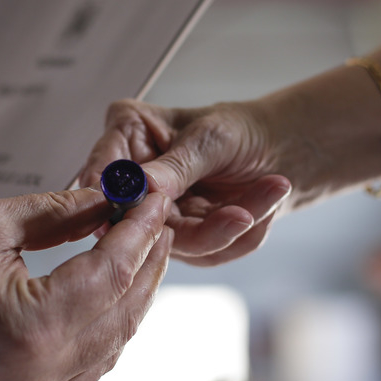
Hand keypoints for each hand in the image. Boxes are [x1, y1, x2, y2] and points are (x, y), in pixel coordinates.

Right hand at [0, 187, 172, 380]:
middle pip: (120, 315)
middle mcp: (36, 373)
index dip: (140, 232)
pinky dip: (99, 335)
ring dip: (127, 303)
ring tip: (137, 259)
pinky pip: (79, 372)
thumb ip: (55, 212)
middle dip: (145, 266)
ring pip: (107, 350)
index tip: (155, 202)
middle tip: (156, 226)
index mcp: (32, 325)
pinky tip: (103, 303)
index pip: (112, 273)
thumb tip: (104, 201)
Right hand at [80, 99, 290, 265]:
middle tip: (242, 215)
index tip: (147, 209)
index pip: (101, 172)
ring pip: (182, 243)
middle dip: (202, 226)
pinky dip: (245, 232)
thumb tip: (145, 186)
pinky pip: (210, 252)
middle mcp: (135, 181)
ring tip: (272, 188)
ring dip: (234, 225)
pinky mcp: (184, 241)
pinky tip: (266, 199)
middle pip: (140, 221)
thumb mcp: (211, 137)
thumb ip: (177, 166)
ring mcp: (157, 215)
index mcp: (128, 137)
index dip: (114, 198)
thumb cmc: (240, 129)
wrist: (279, 149)